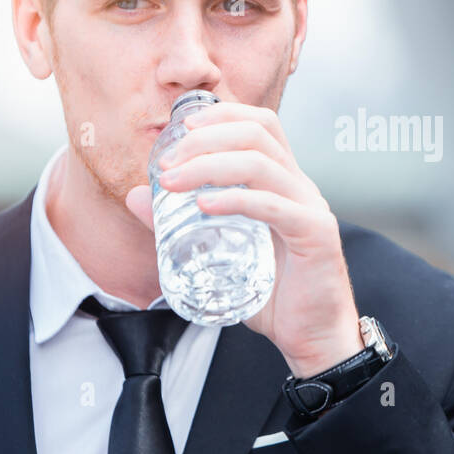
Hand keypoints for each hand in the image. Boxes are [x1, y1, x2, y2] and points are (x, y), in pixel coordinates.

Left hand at [124, 102, 362, 377]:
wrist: (315, 338)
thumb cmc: (274, 297)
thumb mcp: (220, 254)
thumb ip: (180, 225)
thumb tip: (136, 197)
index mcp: (284, 183)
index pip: (261, 125)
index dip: (222, 115)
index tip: (181, 129)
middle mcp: (301, 186)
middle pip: (258, 133)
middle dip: (206, 138)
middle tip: (167, 162)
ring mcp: (310, 207)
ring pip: (262, 163)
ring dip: (210, 165)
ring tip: (173, 182)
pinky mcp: (316, 234)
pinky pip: (274, 205)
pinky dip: (236, 199)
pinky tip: (205, 205)